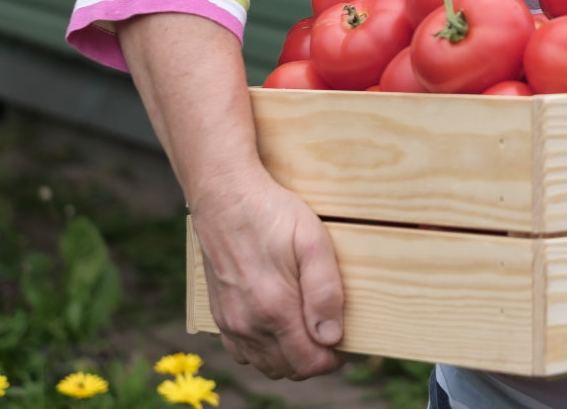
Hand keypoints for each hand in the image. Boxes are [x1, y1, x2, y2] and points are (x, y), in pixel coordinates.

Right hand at [191, 170, 344, 379]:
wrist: (225, 197)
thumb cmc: (274, 214)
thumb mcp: (313, 242)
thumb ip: (325, 292)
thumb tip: (332, 337)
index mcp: (274, 310)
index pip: (309, 363)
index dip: (333, 359)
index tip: (346, 342)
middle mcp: (248, 324)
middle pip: (289, 369)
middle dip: (314, 359)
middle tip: (331, 333)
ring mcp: (230, 322)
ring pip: (266, 365)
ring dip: (290, 357)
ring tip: (309, 329)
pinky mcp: (220, 315)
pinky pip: (244, 353)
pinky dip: (265, 351)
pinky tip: (279, 327)